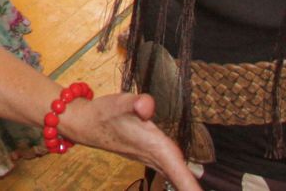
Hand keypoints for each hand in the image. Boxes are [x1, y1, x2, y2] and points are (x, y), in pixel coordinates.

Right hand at [62, 93, 200, 190]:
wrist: (86, 124)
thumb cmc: (104, 114)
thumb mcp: (119, 103)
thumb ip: (136, 103)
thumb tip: (146, 105)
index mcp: (155, 149)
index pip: (181, 175)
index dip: (192, 188)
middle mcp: (156, 158)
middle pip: (181, 181)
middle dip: (193, 189)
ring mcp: (152, 159)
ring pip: (176, 178)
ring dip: (188, 185)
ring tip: (199, 189)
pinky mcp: (149, 155)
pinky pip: (172, 172)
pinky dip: (182, 180)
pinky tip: (187, 180)